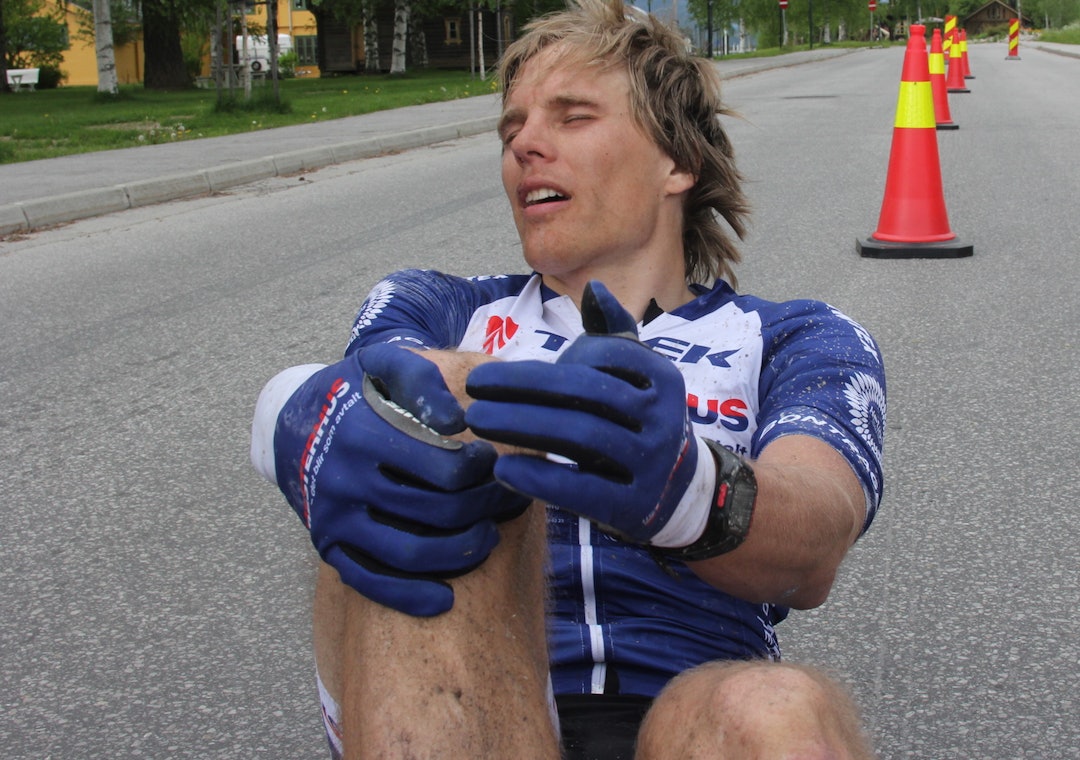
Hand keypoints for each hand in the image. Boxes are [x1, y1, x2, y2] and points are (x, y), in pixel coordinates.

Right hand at [273, 343, 529, 616]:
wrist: (290, 424)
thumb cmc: (351, 390)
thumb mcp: (380, 364)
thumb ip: (421, 378)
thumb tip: (458, 422)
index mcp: (364, 435)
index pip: (445, 470)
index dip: (484, 470)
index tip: (495, 461)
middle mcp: (346, 482)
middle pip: (437, 513)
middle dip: (485, 509)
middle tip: (508, 499)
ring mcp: (335, 520)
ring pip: (411, 554)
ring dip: (462, 553)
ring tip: (488, 535)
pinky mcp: (328, 547)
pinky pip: (371, 582)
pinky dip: (410, 596)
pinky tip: (445, 598)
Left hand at [465, 282, 709, 544]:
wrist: (681, 493)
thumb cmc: (642, 423)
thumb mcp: (641, 378)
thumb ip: (615, 335)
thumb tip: (595, 290)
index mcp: (662, 378)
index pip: (604, 355)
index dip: (551, 359)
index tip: (503, 367)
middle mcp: (662, 417)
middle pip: (587, 392)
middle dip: (523, 385)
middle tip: (474, 386)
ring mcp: (651, 463)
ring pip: (582, 436)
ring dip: (522, 424)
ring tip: (478, 419)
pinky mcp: (632, 506)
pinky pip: (582, 490)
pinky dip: (540, 479)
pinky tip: (503, 469)